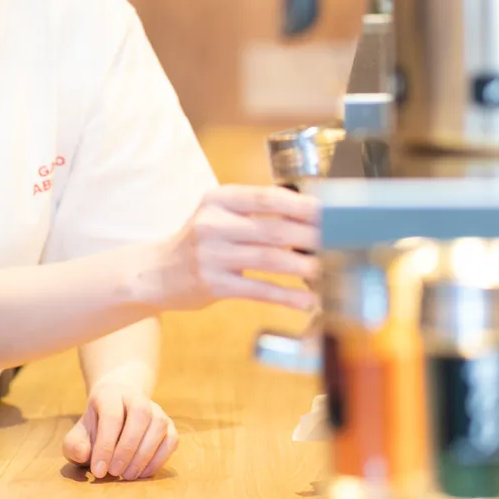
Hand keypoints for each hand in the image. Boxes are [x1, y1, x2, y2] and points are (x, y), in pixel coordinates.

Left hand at [63, 376, 177, 480]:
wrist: (117, 406)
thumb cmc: (96, 425)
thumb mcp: (79, 433)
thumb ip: (74, 445)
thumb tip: (83, 455)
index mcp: (109, 394)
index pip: (111, 415)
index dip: (105, 445)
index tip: (98, 470)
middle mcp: (136, 397)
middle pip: (139, 416)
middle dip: (126, 449)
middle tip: (114, 473)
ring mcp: (156, 409)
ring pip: (158, 426)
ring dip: (144, 455)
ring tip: (127, 475)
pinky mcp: (169, 425)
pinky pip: (171, 440)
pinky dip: (159, 459)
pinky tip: (143, 473)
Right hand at [152, 185, 319, 311]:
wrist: (155, 272)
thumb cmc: (200, 243)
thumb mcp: (218, 216)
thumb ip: (255, 213)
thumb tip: (313, 218)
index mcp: (217, 200)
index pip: (267, 197)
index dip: (304, 205)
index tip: (334, 211)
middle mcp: (211, 224)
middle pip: (274, 229)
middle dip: (314, 237)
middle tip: (343, 243)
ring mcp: (210, 255)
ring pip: (269, 259)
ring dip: (305, 266)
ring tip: (331, 270)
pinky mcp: (212, 284)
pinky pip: (258, 289)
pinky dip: (286, 295)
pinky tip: (307, 300)